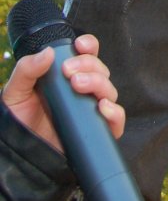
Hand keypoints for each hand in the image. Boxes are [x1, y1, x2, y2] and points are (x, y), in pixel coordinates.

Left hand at [2, 35, 124, 151]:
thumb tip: (48, 52)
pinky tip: (102, 107)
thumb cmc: (18, 121)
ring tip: (77, 86)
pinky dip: (115, 112)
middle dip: (88, 65)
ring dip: (98, 83)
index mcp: (68, 76)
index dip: (89, 46)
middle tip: (68, 72)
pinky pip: (117, 120)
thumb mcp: (16, 91)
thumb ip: (27, 69)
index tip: (79, 45)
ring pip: (109, 90)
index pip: (88, 55)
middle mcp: (83, 91)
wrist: (17, 155)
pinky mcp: (96, 133)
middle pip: (100, 70)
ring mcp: (91, 111)